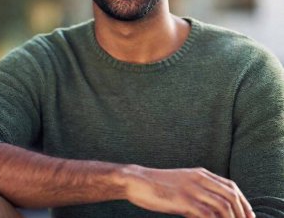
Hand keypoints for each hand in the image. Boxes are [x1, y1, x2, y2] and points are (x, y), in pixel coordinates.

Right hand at [124, 166, 254, 217]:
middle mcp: (199, 178)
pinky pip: (207, 215)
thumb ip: (198, 191)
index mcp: (199, 173)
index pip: (231, 187)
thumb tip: (212, 209)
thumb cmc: (157, 185)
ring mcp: (191, 189)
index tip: (249, 217)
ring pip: (223, 207)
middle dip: (242, 214)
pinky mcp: (183, 200)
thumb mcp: (181, 183)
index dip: (244, 203)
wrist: (136, 181)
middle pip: (231, 197)